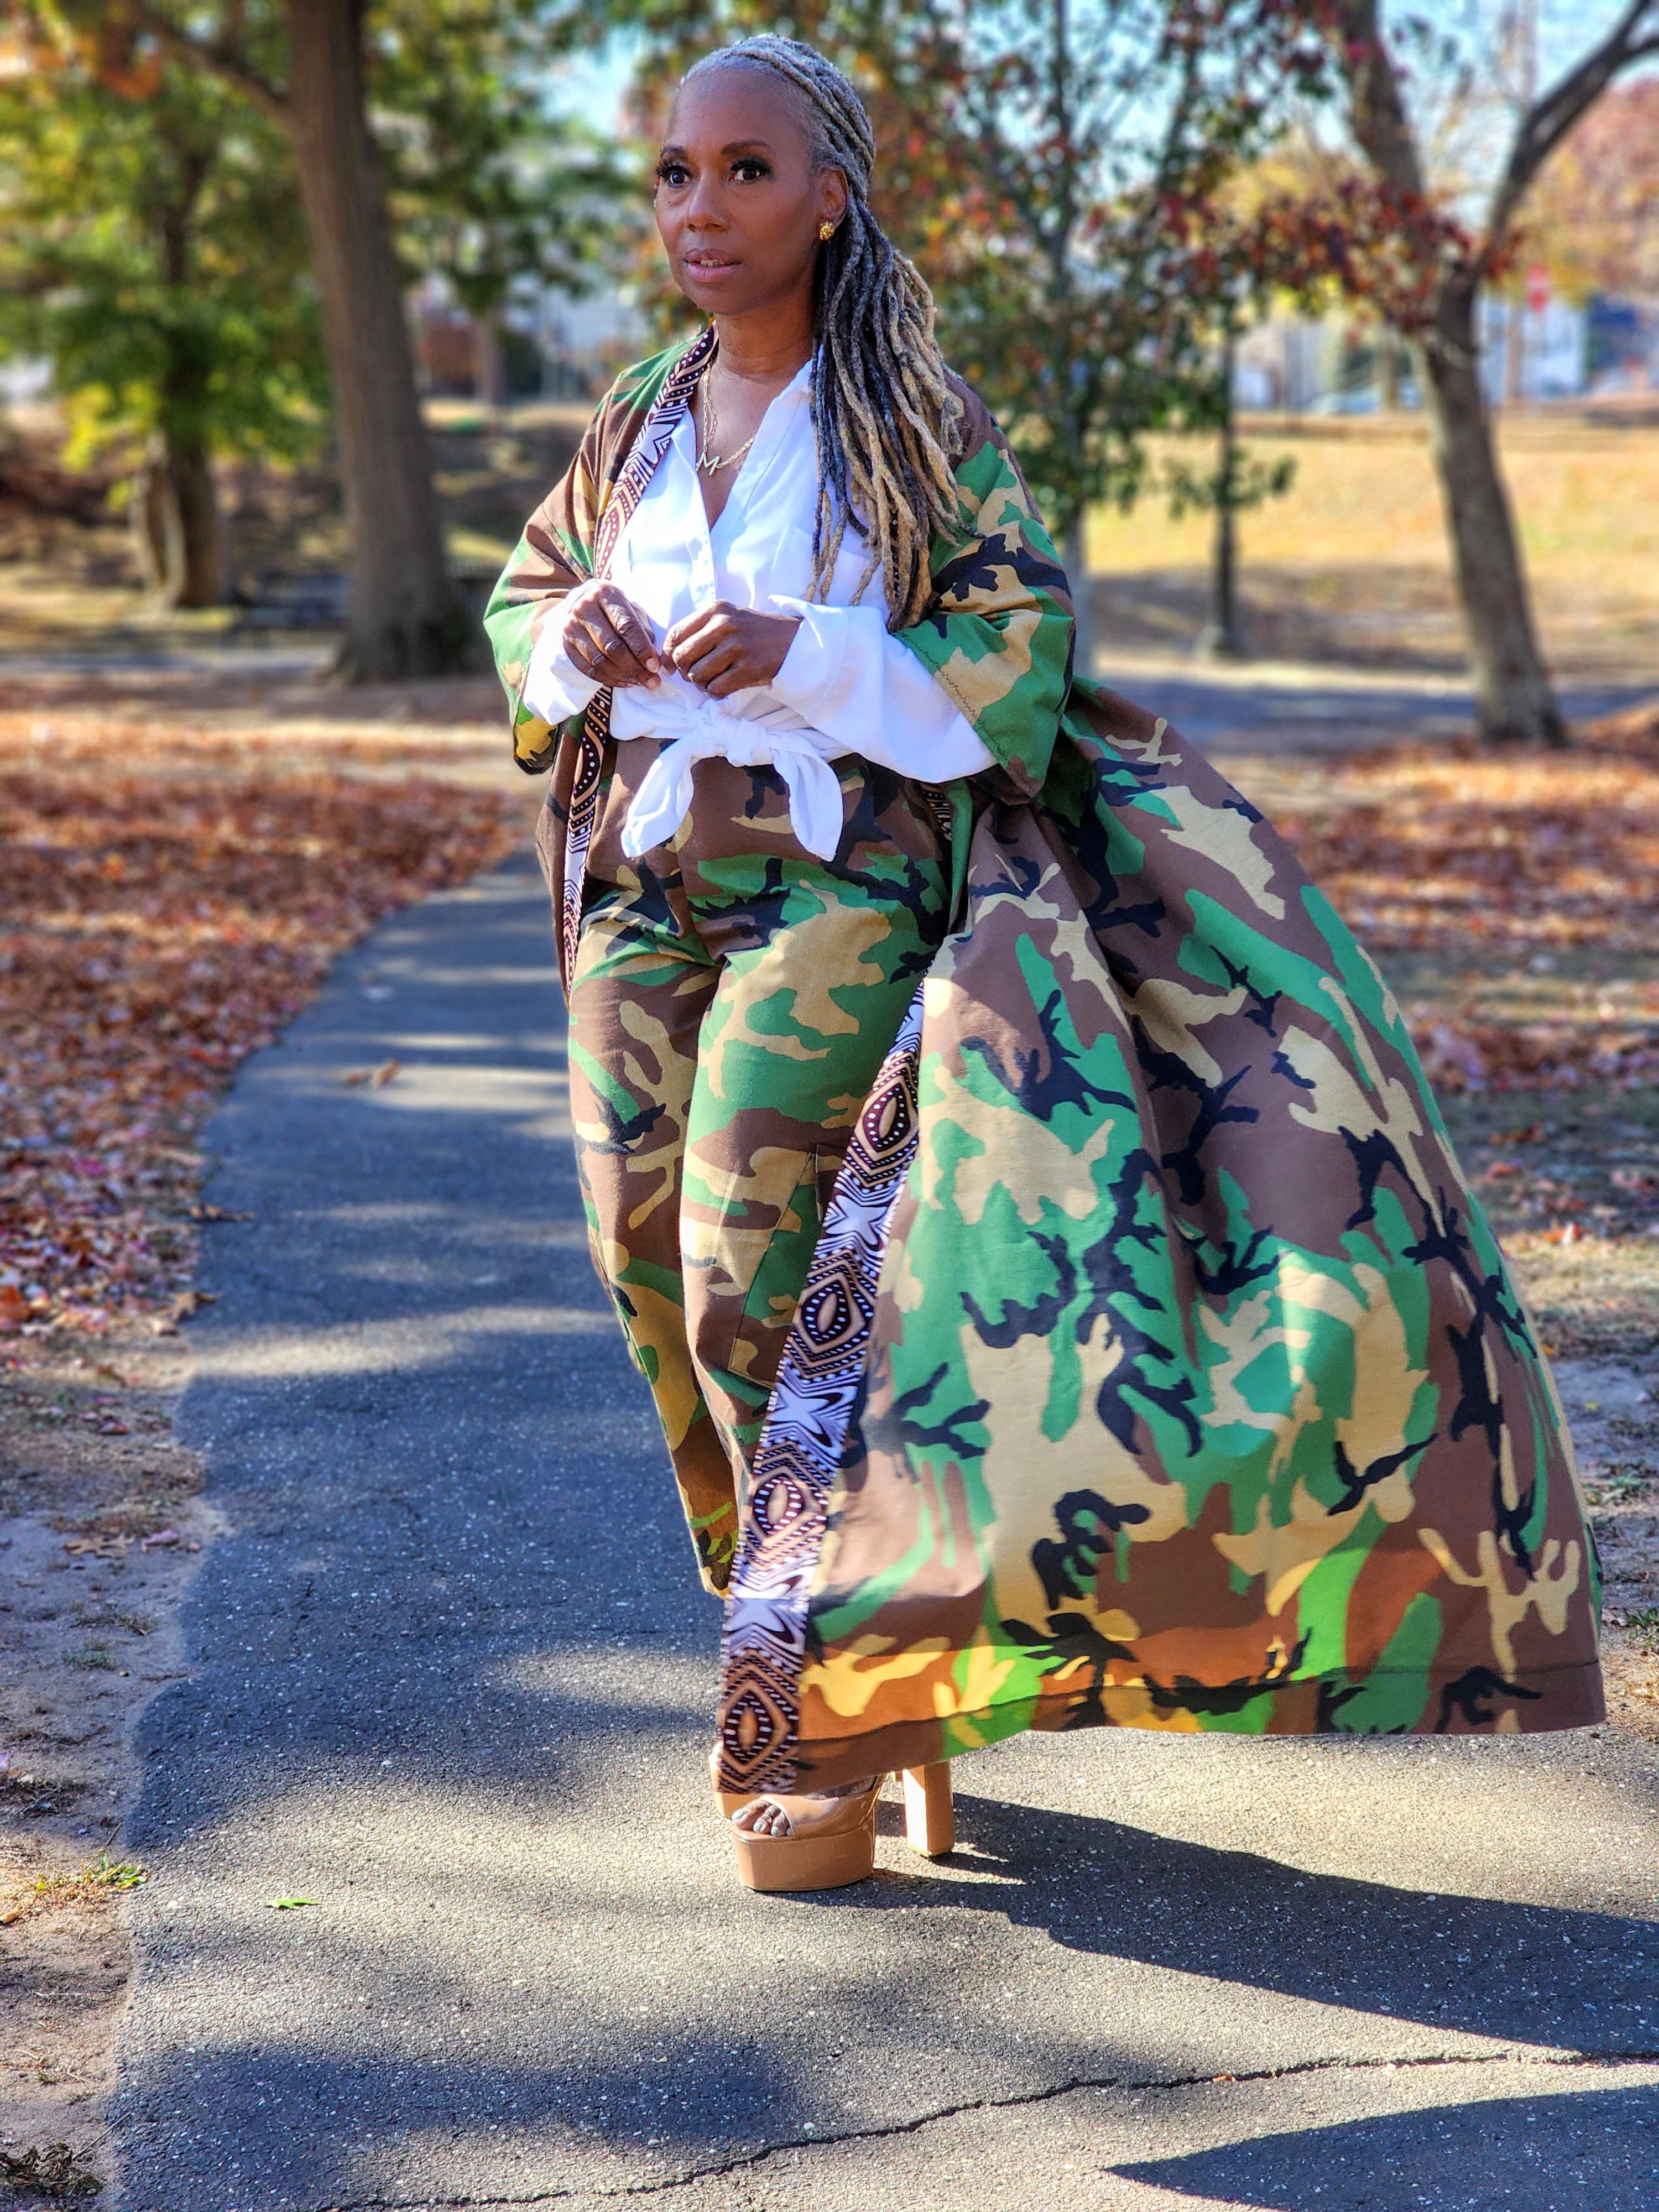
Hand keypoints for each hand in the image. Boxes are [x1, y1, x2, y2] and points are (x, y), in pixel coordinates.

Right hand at [561, 581, 661, 689]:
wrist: (585, 606)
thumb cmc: (616, 610)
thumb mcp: (632, 610)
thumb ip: (643, 630)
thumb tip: (652, 659)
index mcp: (605, 594)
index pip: (626, 625)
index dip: (642, 649)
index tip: (655, 667)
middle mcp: (584, 608)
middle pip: (612, 646)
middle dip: (635, 668)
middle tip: (652, 682)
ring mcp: (572, 627)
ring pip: (600, 661)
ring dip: (623, 677)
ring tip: (640, 682)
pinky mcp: (567, 645)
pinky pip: (589, 669)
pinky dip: (609, 679)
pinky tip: (624, 682)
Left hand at [663, 601, 801, 697]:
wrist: (793, 640)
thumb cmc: (754, 632)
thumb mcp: (727, 618)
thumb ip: (698, 631)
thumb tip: (669, 658)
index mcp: (716, 611)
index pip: (676, 634)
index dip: (668, 654)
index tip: (671, 665)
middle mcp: (724, 626)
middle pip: (682, 657)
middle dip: (685, 671)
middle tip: (697, 674)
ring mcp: (737, 648)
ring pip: (697, 675)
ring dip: (702, 683)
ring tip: (714, 678)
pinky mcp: (748, 669)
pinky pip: (715, 689)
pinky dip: (716, 692)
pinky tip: (726, 684)